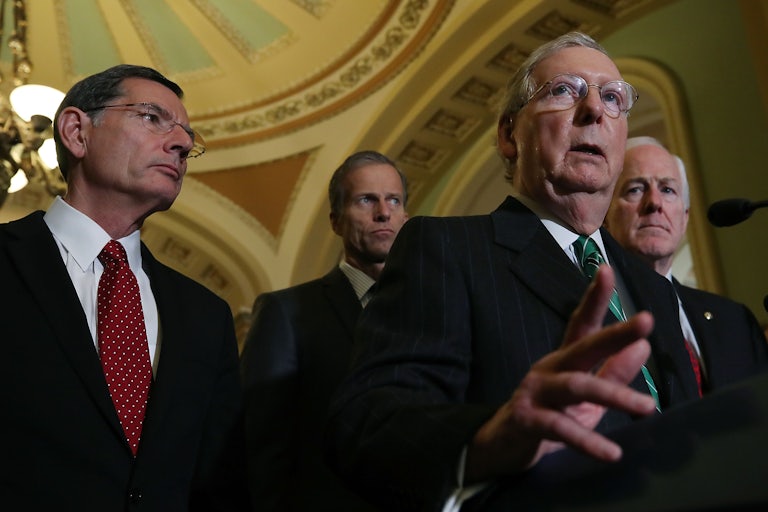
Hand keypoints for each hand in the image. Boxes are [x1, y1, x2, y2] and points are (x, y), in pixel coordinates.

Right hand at [465, 265, 657, 481]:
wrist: (500, 448)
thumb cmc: (548, 419)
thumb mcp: (587, 400)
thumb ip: (613, 373)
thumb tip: (644, 347)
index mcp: (564, 360)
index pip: (582, 324)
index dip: (595, 298)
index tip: (607, 270)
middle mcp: (549, 369)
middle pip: (583, 346)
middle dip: (615, 333)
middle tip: (645, 322)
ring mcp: (536, 392)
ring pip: (576, 387)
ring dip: (613, 394)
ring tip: (647, 407)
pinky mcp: (527, 420)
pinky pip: (560, 429)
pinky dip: (587, 442)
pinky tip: (611, 453)